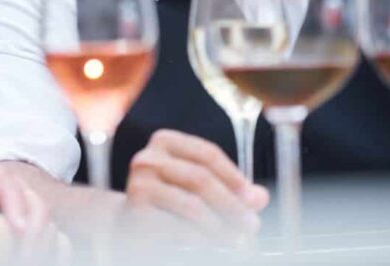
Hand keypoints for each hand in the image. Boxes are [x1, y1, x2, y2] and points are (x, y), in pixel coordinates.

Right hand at [125, 129, 268, 242]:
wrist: (129, 224)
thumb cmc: (169, 203)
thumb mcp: (198, 190)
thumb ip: (229, 189)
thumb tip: (260, 197)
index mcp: (165, 143)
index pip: (207, 154)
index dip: (234, 176)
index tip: (253, 198)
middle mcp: (148, 159)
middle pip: (201, 178)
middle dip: (232, 205)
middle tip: (252, 226)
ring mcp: (139, 184)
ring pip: (192, 205)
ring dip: (221, 227)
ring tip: (238, 241)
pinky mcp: (135, 212)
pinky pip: (177, 228)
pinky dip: (201, 240)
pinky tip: (214, 247)